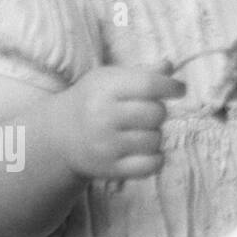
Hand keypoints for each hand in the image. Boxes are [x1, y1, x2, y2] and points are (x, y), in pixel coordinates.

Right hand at [50, 66, 184, 180]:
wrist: (58, 136)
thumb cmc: (94, 101)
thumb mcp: (111, 80)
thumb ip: (143, 73)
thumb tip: (169, 67)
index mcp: (105, 89)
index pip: (149, 84)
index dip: (171, 86)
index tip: (179, 90)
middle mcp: (103, 117)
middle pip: (156, 113)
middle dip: (159, 112)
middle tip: (147, 113)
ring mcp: (105, 146)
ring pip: (156, 139)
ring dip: (155, 135)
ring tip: (139, 131)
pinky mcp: (109, 169)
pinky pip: (151, 165)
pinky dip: (155, 158)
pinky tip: (145, 150)